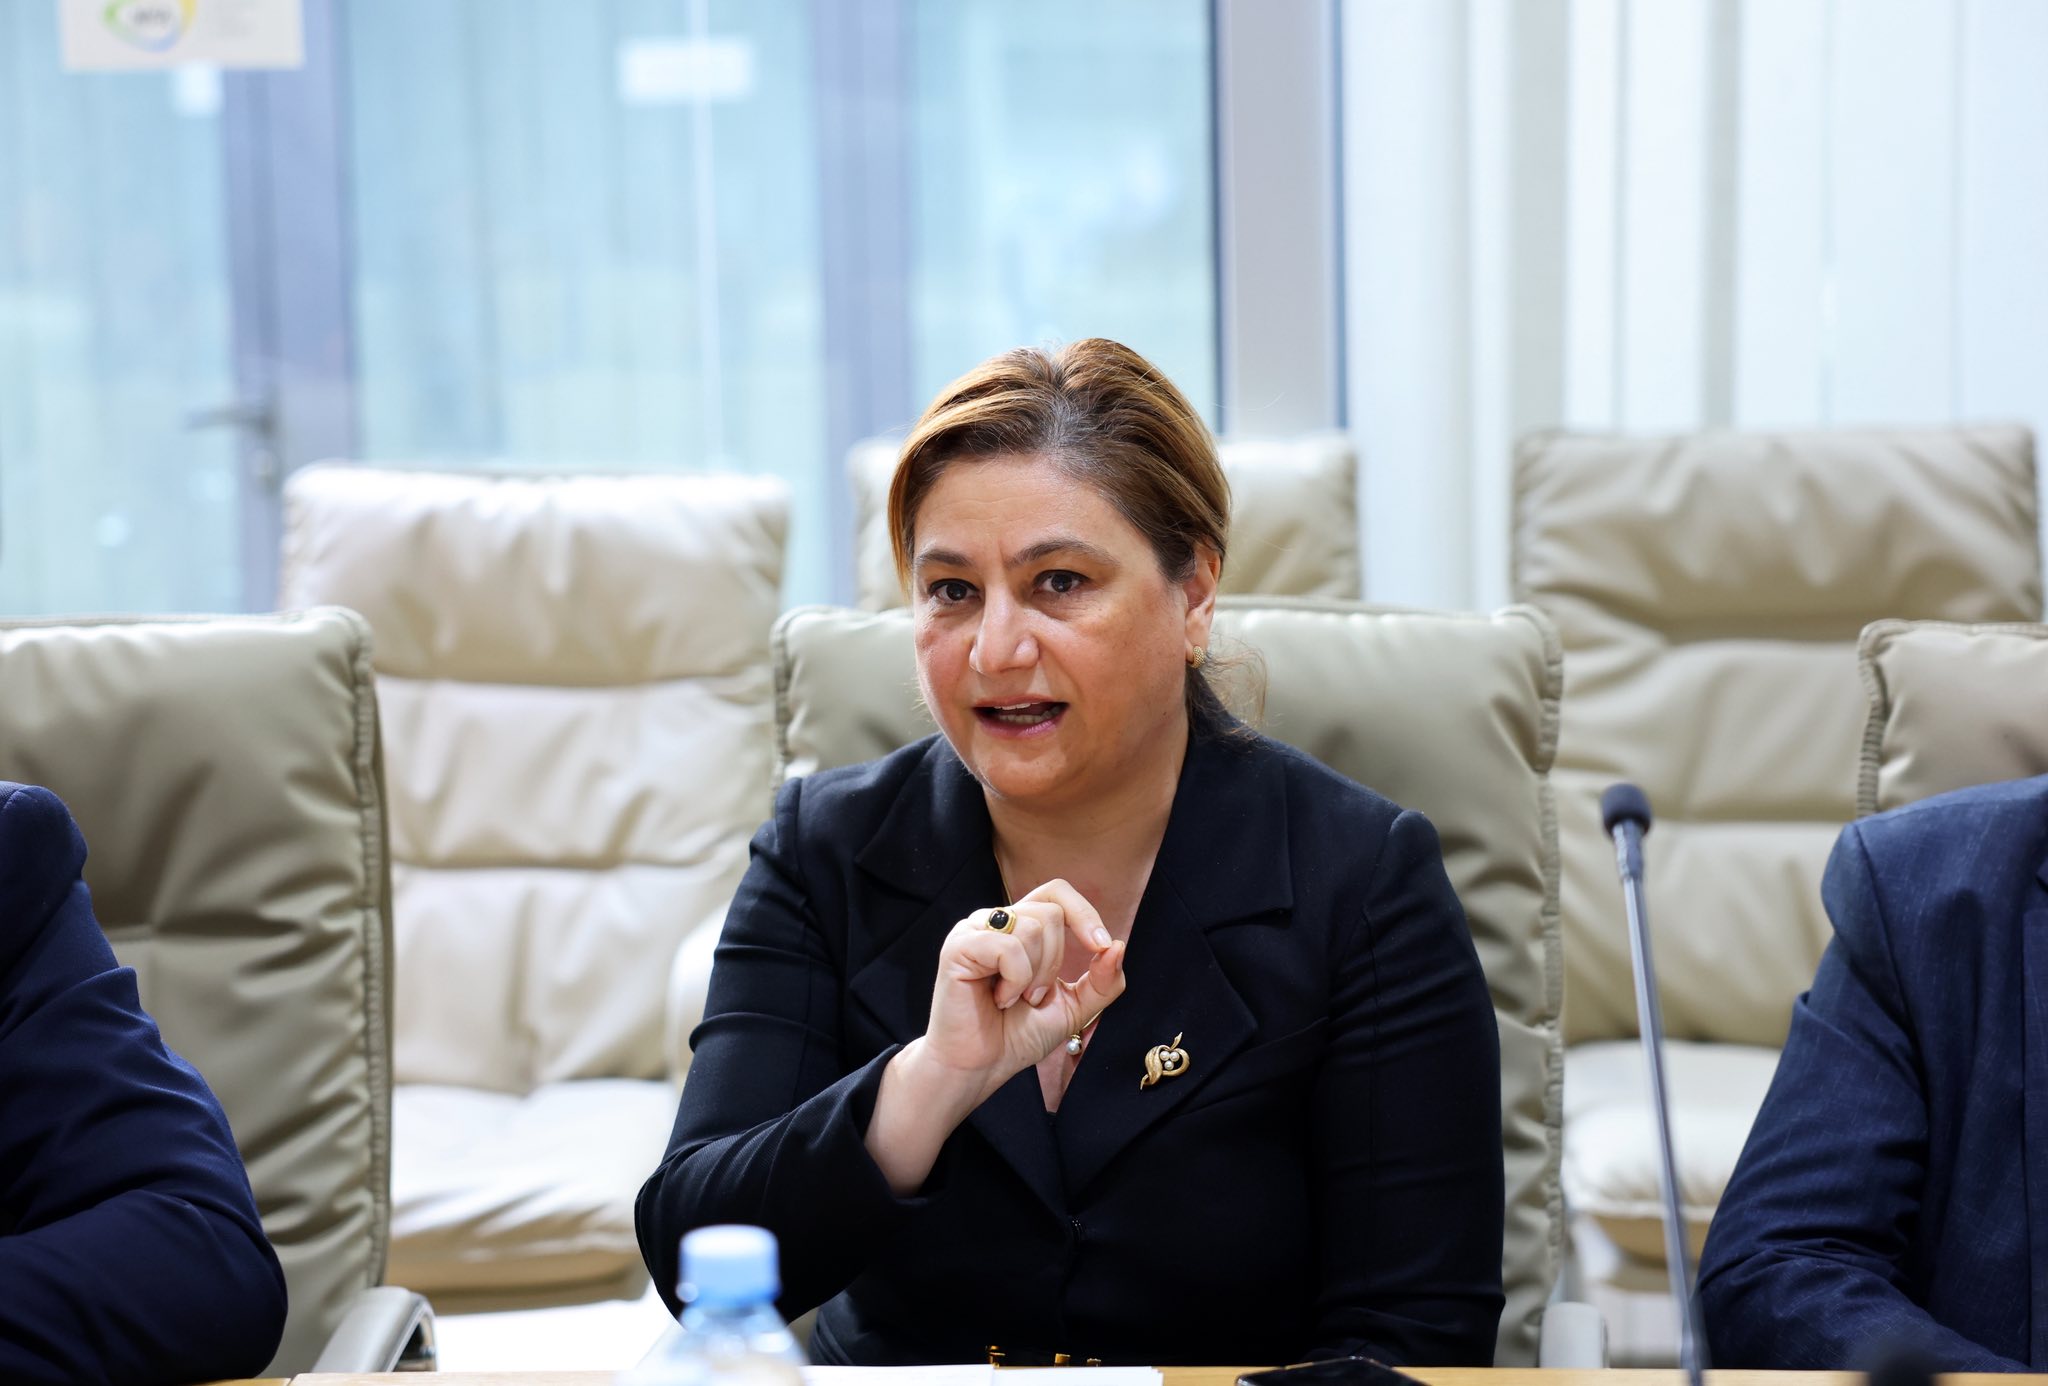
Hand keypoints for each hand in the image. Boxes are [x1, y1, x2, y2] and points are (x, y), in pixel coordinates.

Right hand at [913, 878, 1127, 1108]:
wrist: (980, 1067)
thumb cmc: (1016, 1036)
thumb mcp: (1073, 1008)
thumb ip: (1102, 981)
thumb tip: (1117, 946)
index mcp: (1020, 927)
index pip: (1057, 892)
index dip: (1084, 914)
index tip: (1100, 947)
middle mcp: (996, 922)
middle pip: (1051, 912)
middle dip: (1055, 962)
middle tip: (1034, 997)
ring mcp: (974, 930)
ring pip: (1032, 926)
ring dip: (1034, 976)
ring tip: (1012, 999)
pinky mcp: (958, 947)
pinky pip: (1008, 947)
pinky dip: (1015, 980)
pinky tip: (998, 998)